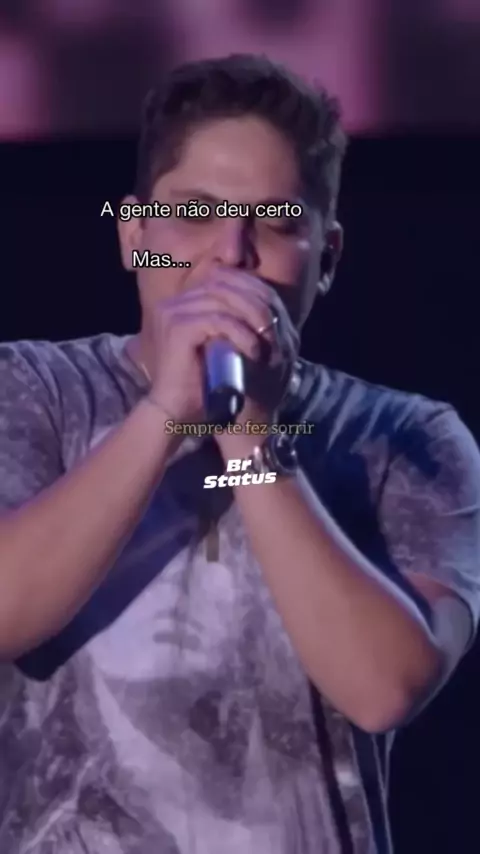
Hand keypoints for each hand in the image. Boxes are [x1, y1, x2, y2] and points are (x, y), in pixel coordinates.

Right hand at [146, 262, 298, 424]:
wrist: (178, 411)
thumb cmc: (202, 383)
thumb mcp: (223, 345)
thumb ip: (235, 320)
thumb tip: (267, 299)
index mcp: (183, 302)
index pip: (223, 279)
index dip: (253, 291)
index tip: (275, 315)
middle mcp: (174, 302)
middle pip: (225, 285)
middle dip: (256, 304)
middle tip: (277, 326)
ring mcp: (173, 312)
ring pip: (224, 301)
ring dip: (252, 320)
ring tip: (269, 342)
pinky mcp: (178, 327)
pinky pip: (218, 320)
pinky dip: (241, 334)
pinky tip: (254, 352)